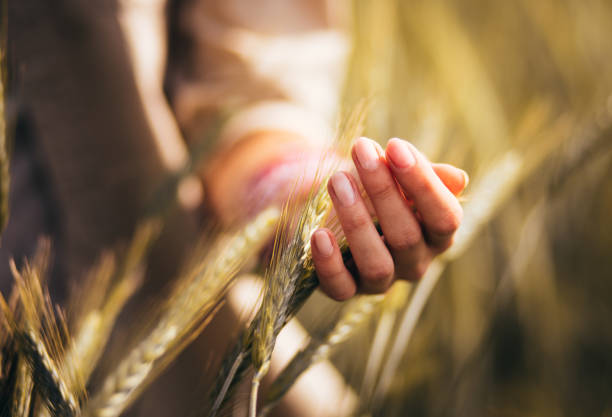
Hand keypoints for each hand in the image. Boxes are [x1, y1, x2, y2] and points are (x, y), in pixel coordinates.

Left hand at [311, 137, 466, 299]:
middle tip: (361, 152)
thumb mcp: (400, 176)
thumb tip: (457, 179)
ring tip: (337, 180)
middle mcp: (414, 263)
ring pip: (377, 264)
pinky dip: (329, 263)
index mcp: (436, 235)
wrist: (333, 209)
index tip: (395, 146)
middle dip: (383, 190)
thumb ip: (426, 174)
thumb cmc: (377, 189)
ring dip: (356, 221)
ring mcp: (381, 280)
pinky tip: (319, 235)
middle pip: (407, 236)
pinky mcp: (346, 290)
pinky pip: (341, 287)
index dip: (423, 183)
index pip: (444, 217)